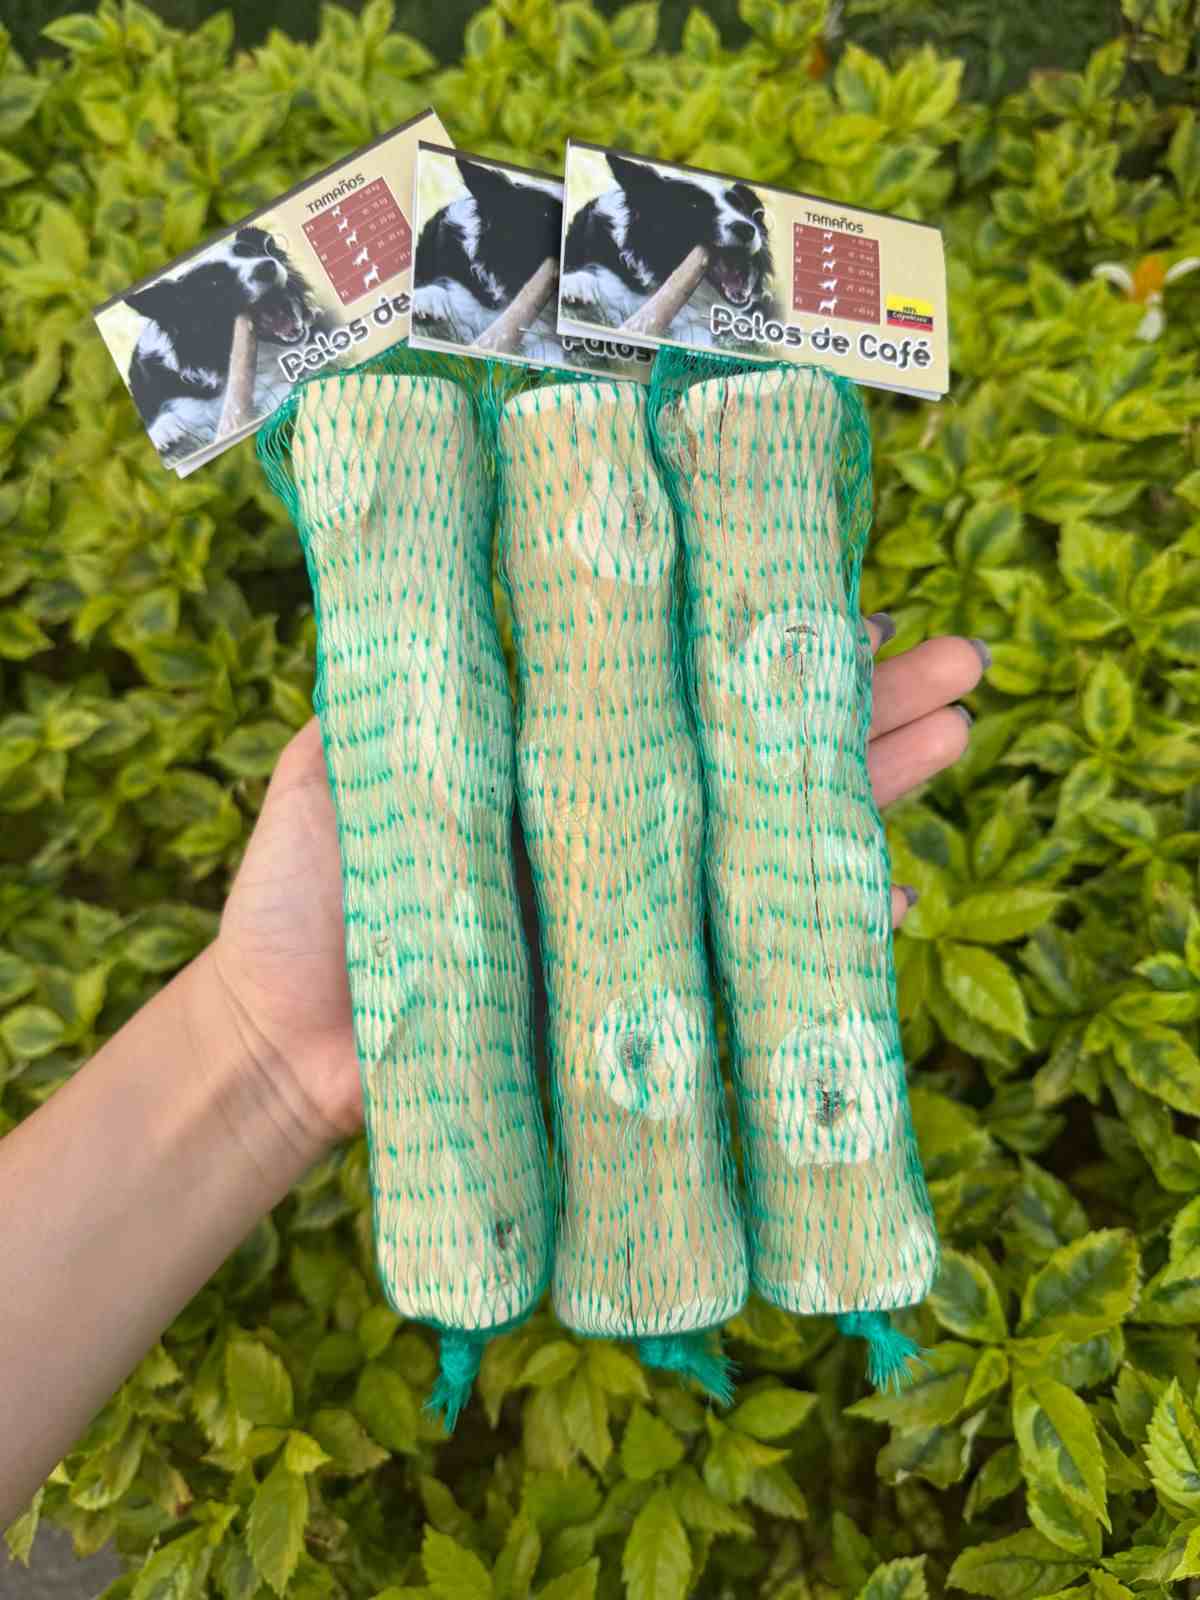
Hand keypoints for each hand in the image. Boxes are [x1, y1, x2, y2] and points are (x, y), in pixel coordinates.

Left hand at [211, 616, 987, 1153]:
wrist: (280, 1042)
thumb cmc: (303, 898)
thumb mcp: (341, 759)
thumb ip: (410, 685)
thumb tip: (471, 569)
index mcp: (558, 753)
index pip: (679, 681)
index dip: (761, 643)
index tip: (848, 594)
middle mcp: (616, 821)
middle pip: (754, 749)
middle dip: (862, 702)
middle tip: (964, 658)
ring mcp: (636, 904)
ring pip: (773, 833)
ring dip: (872, 787)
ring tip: (962, 731)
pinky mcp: (642, 990)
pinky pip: (752, 957)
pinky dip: (821, 932)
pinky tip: (892, 900)